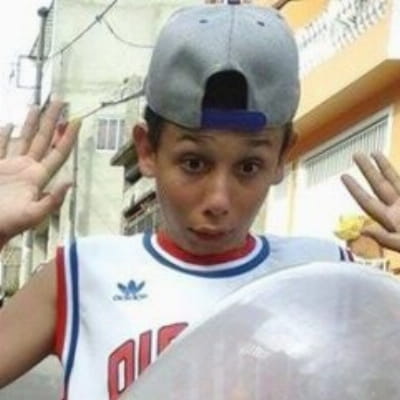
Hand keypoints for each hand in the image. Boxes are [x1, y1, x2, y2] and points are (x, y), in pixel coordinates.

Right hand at [0, 101, 80, 245]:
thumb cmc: (5, 225)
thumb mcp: (32, 216)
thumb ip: (52, 201)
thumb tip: (70, 182)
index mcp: (37, 177)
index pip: (58, 153)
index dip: (68, 137)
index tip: (78, 120)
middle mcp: (27, 168)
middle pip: (44, 139)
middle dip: (52, 121)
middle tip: (60, 101)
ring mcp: (9, 166)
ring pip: (23, 139)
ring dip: (31, 123)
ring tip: (37, 107)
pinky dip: (3, 134)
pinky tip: (9, 123)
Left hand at [341, 152, 399, 251]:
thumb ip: (386, 239)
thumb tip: (363, 230)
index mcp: (391, 221)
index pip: (368, 201)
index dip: (356, 189)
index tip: (344, 175)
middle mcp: (398, 209)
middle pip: (379, 185)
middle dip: (368, 170)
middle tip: (356, 154)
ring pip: (394, 181)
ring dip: (384, 167)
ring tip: (374, 153)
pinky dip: (399, 174)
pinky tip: (394, 164)